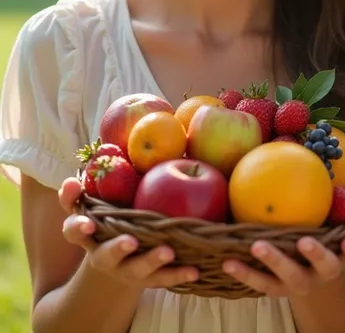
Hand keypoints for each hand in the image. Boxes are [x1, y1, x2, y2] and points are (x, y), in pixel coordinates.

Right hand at [59, 177, 198, 289]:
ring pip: (135, 268)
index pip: (74, 225)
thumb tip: (116, 141)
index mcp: (90, 230)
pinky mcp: (146, 280)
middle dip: (117, 248)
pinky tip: (194, 270)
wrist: (121, 259)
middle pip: (105, 253)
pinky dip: (178, 274)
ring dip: (151, 260)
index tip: (85, 219)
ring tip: (168, 251)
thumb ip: (108, 172)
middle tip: (131, 240)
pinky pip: (163, 279)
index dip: (76, 221)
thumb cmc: (117, 212)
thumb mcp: (109, 194)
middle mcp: (102, 252)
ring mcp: (124, 269)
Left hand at [222, 204, 344, 297]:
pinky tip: (229, 262)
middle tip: (304, 242)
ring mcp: (303, 281)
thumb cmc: (325, 230)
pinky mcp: (280, 289)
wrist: (311, 269)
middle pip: (328, 267)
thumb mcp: (337, 216)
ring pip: (292, 277)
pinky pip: (262, 283)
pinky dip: (246, 273)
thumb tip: (341, 177)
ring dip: (276, 262)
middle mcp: (327, 270)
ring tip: (257, 246)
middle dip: (318, 255)